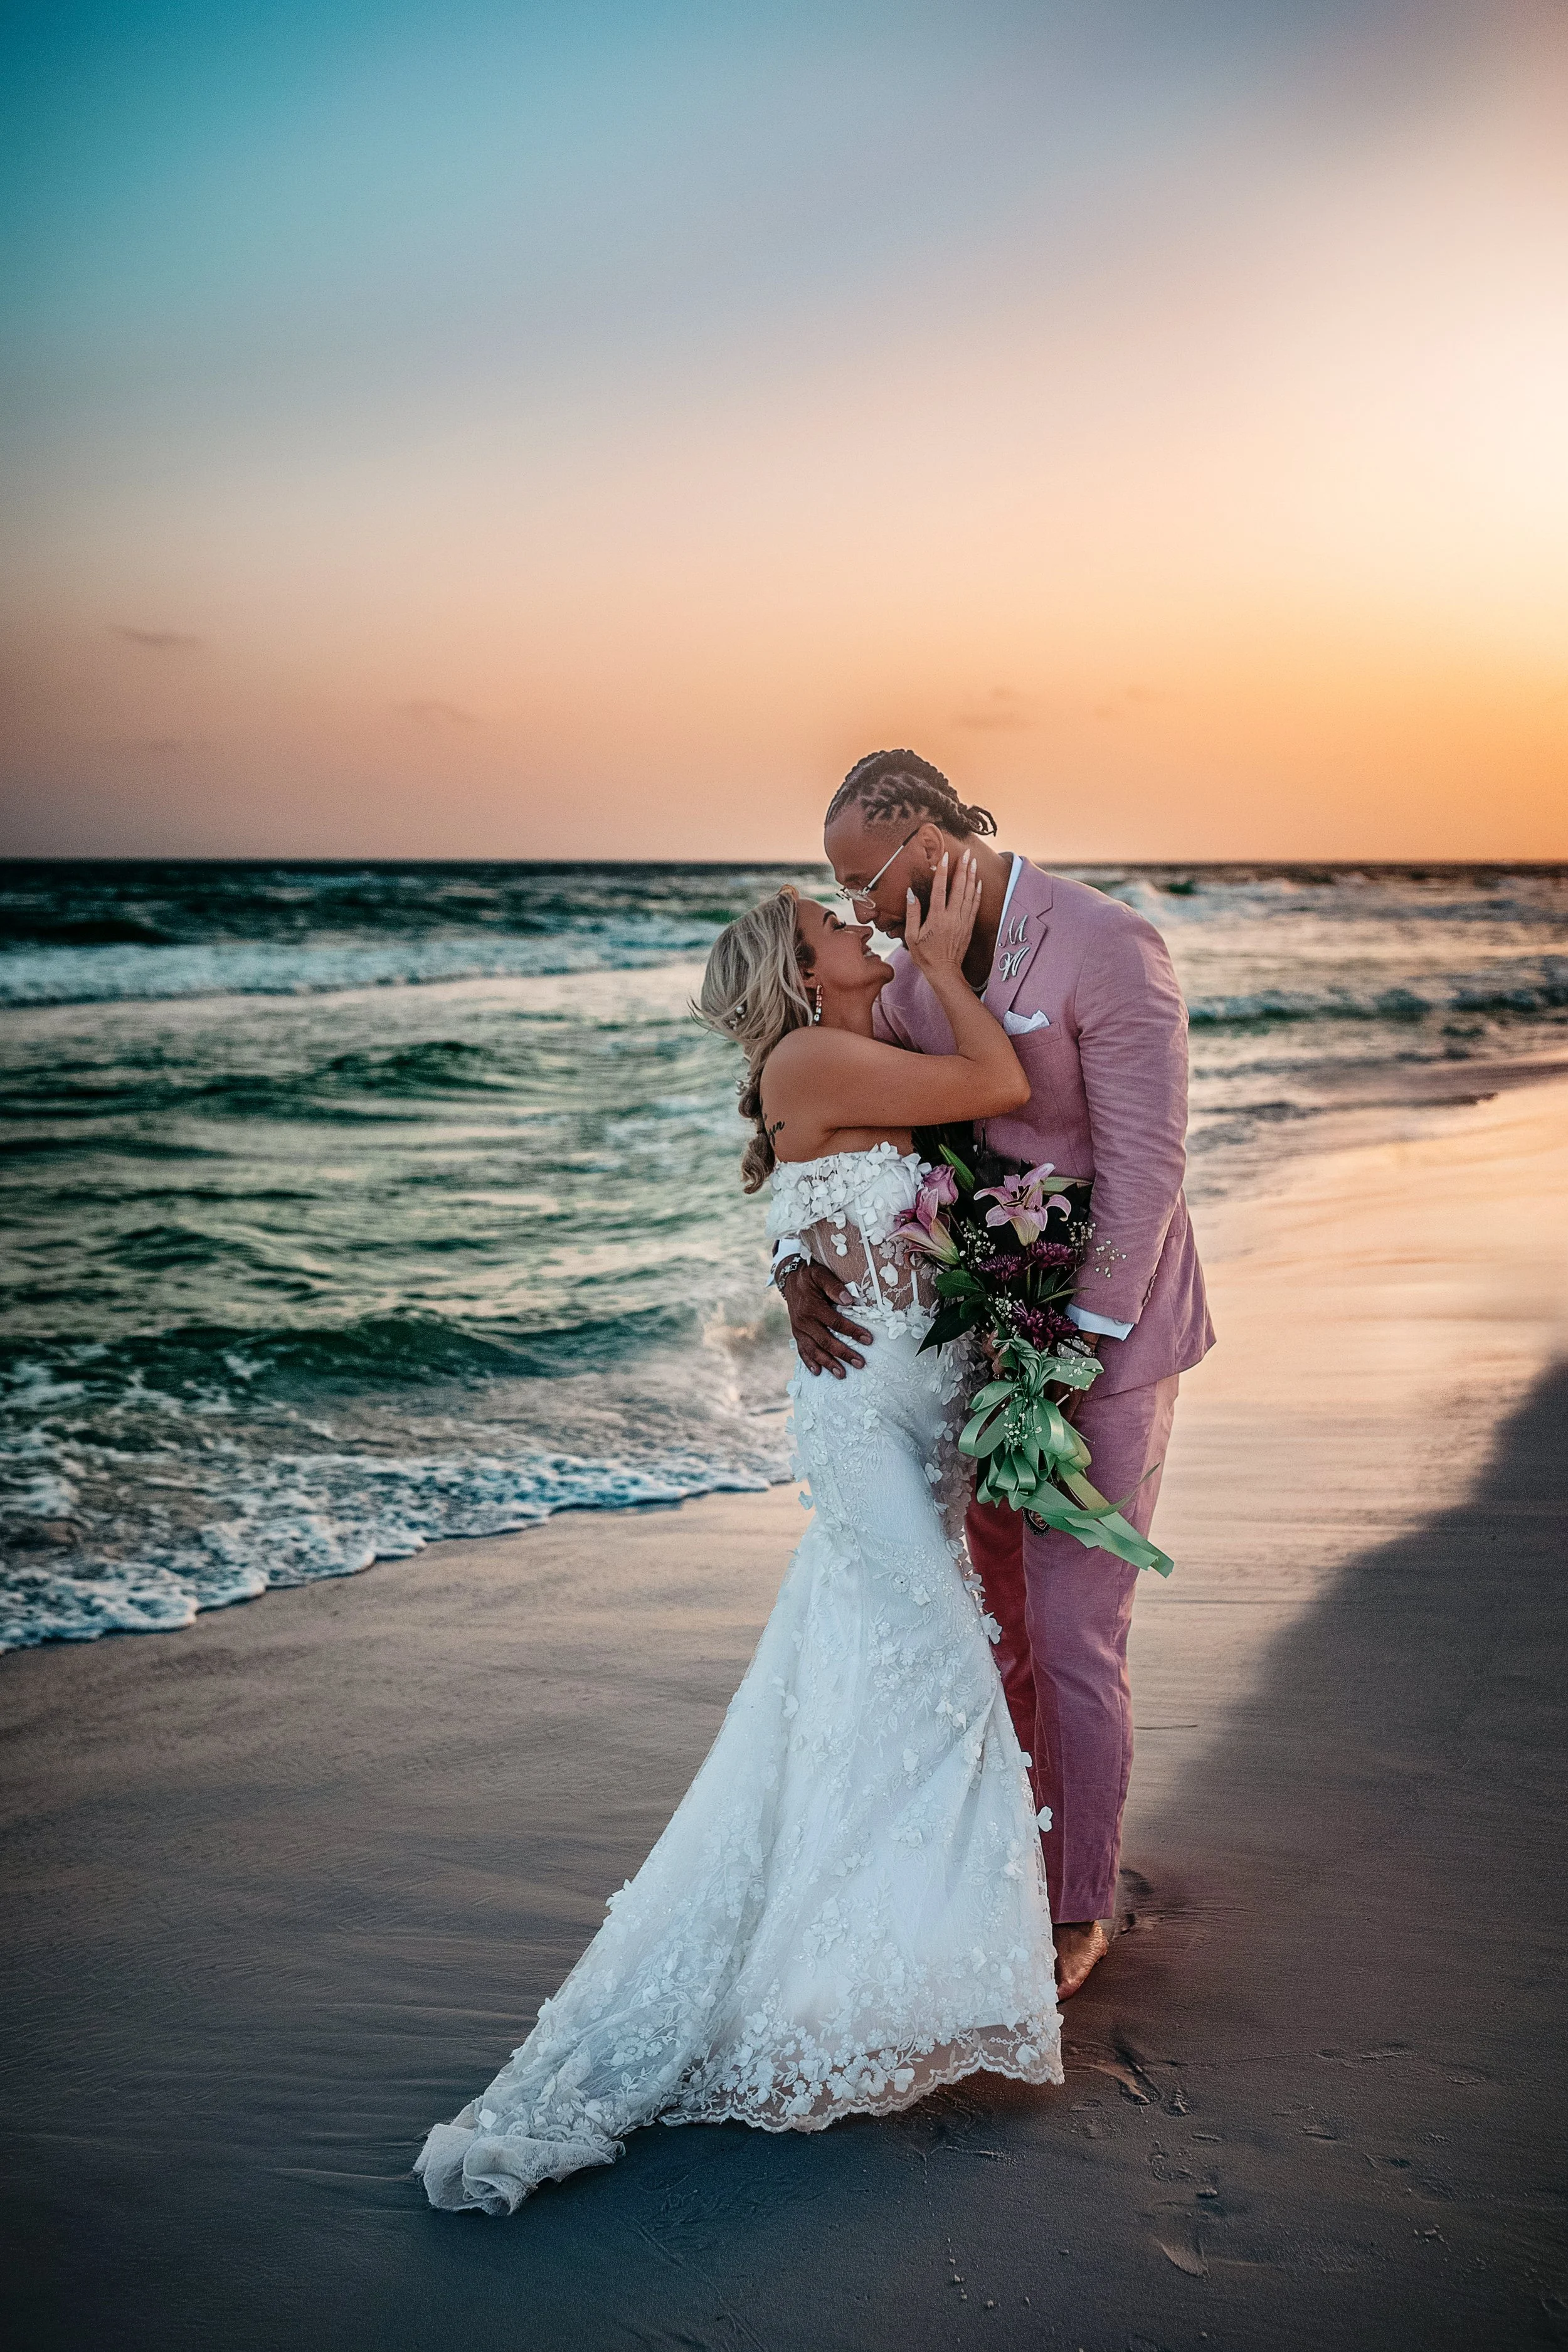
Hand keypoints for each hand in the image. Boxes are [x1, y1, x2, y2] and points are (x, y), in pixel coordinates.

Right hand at [778, 1259, 873, 1377]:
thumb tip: (849, 1300)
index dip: (853, 1332)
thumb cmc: (810, 1275)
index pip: (836, 1323)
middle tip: (860, 1363)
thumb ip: (834, 1286)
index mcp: (812, 1307)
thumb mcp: (821, 1274)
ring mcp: (799, 1329)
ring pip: (814, 1350)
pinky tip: (818, 1372)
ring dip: (828, 1363)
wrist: (789, 1277)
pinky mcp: (796, 1333)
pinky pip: (802, 1350)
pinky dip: (809, 1362)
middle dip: (844, 1354)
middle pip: (826, 1341)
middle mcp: (804, 1321)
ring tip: (842, 1374)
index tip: (868, 1340)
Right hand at [904, 849, 980, 982]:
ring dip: (971, 877)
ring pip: (969, 894)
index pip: (940, 889)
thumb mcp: (912, 936)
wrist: (944, 972)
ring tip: (973, 862)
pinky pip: (975, 905)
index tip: (946, 857)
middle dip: (963, 869)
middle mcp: (952, 917)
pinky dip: (977, 892)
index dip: (943, 872)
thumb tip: (911, 894)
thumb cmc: (925, 955)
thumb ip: (912, 913)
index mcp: (937, 918)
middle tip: (966, 853)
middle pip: (959, 888)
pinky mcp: (969, 926)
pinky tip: (978, 882)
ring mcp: (963, 921)